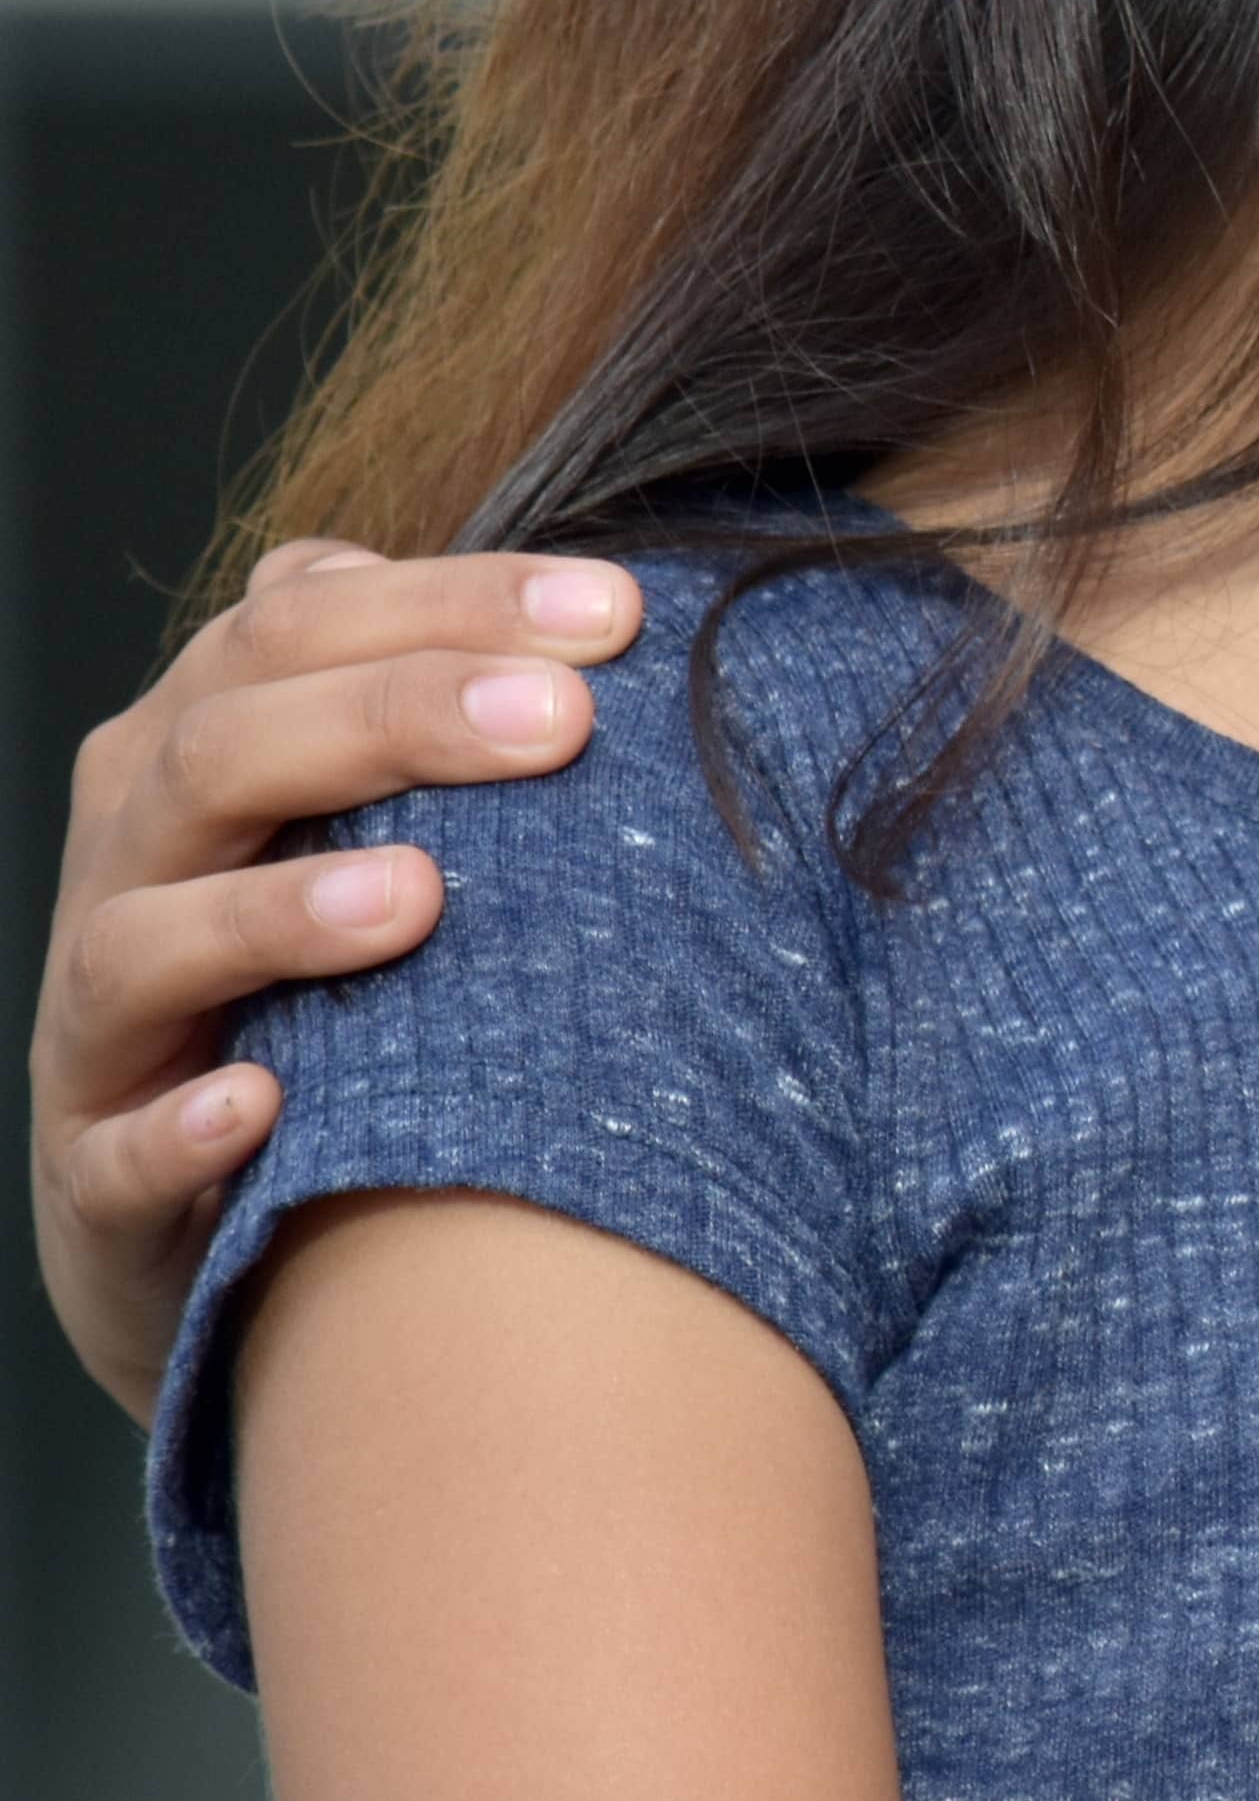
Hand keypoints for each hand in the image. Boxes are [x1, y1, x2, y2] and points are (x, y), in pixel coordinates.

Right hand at [34, 540, 641, 1423]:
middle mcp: (129, 870)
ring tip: (418, 897)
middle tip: (561, 718)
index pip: (291, 628)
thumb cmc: (320, 974)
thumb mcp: (356, 821)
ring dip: (274, 916)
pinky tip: (260, 1105)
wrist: (204, 1205)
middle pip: (222, 754)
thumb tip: (552, 595)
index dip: (447, 603)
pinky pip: (118, 1157)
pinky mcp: (96, 1179)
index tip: (618, 610)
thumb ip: (415, 698)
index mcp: (193, 756)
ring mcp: (101, 1029)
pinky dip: (180, 1131)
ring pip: (143, 943)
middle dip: (389, 718)